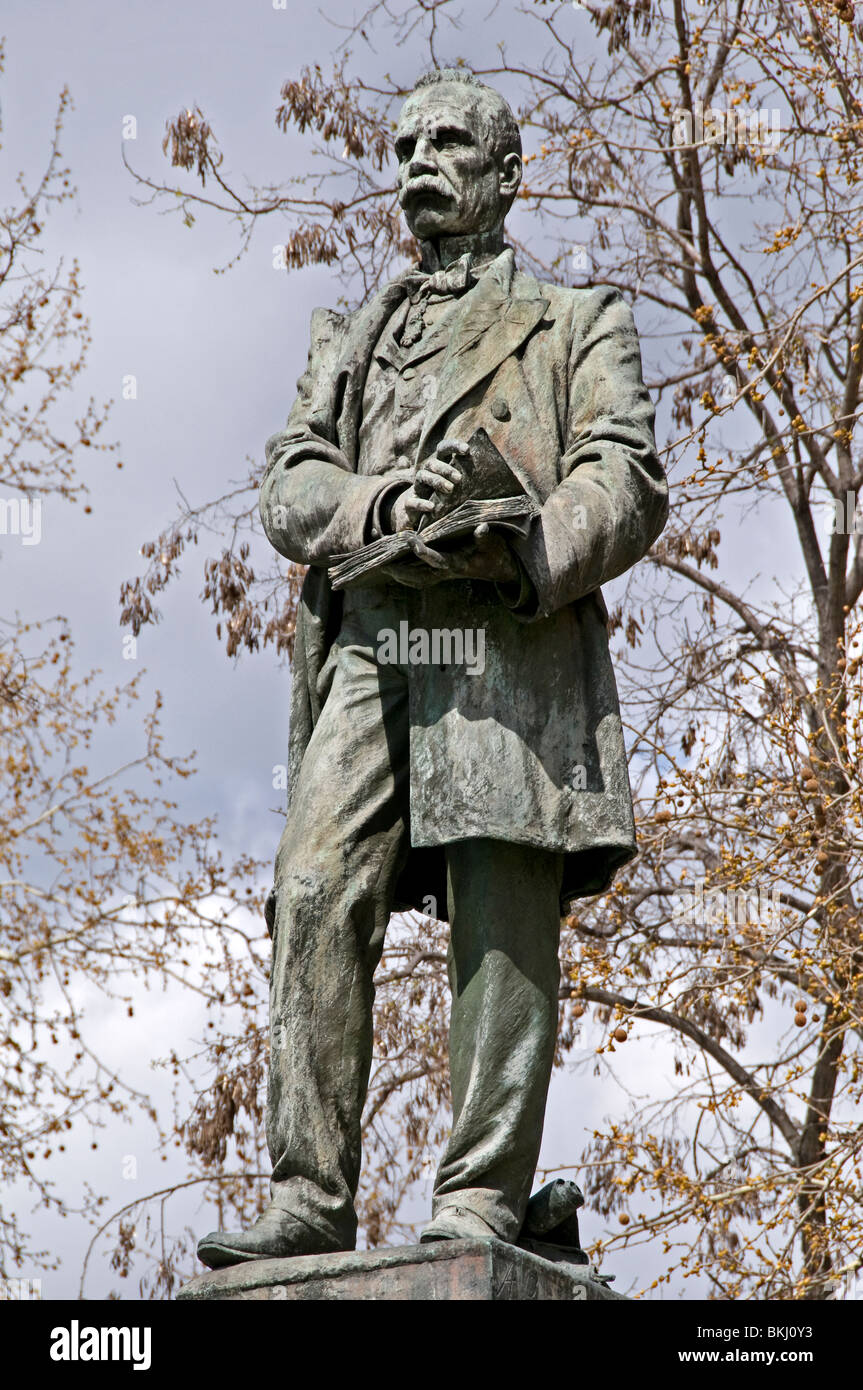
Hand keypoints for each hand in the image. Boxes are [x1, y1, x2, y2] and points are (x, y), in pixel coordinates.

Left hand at [381, 523, 519, 587]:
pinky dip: (404, 575)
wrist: (500, 569)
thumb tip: (482, 527)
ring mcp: (443, 574)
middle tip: (381, 562)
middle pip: (419, 574)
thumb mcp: (493, 543)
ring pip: (416, 578)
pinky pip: (419, 578)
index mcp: (458, 564)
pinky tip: (392, 569)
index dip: (423, 551)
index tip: (410, 541)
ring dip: (399, 573)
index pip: (437, 559)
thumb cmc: (496, 553)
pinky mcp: (441, 573)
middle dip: (401, 569)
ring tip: (381, 565)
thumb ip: (485, 537)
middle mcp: (448, 572)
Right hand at [389, 440, 468, 530]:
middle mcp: (426, 474)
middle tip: (459, 478)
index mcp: (438, 467)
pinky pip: (412, 501)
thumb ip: (469, 483)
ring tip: (450, 489)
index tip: (467, 450)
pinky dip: (422, 503)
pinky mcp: (409, 504)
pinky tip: (432, 507)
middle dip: (445, 468)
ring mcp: (416, 488)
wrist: (418, 517)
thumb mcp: (456, 490)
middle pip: (432, 463)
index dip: (453, 446)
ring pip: (422, 476)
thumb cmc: (443, 500)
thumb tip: (492, 480)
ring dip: (436, 481)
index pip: (443, 449)